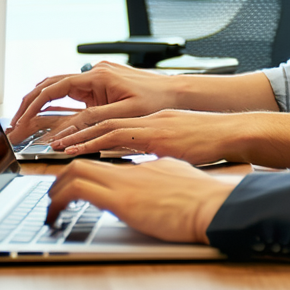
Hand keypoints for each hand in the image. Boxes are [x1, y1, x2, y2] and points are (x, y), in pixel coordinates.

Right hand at [6, 61, 176, 142]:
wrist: (179, 93)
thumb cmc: (158, 103)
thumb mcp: (123, 117)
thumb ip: (91, 123)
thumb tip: (64, 135)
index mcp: (97, 77)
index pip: (53, 89)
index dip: (32, 105)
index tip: (20, 121)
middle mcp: (95, 73)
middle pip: (50, 85)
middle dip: (29, 103)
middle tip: (15, 123)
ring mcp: (98, 77)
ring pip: (59, 87)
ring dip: (41, 102)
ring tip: (25, 121)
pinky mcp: (102, 84)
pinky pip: (73, 92)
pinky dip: (57, 102)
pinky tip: (48, 115)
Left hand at [46, 157, 238, 243]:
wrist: (215, 203)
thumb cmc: (205, 191)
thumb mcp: (179, 169)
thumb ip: (160, 167)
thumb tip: (150, 176)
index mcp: (152, 142)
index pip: (113, 135)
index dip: (92, 145)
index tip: (78, 154)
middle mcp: (134, 157)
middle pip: (90, 144)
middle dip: (72, 154)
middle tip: (58, 172)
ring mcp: (128, 175)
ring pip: (83, 165)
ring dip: (64, 176)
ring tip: (53, 192)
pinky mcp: (124, 197)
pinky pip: (84, 187)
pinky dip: (66, 191)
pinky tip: (59, 201)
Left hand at [53, 109, 289, 168]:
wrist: (234, 135)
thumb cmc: (214, 146)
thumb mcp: (180, 151)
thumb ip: (161, 155)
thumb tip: (151, 170)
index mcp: (154, 123)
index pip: (114, 125)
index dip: (89, 133)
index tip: (70, 141)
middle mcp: (148, 119)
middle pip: (103, 121)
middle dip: (76, 131)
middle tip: (55, 141)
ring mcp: (151, 124)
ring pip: (104, 126)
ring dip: (78, 137)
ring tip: (56, 146)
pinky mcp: (155, 134)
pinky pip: (116, 136)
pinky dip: (93, 142)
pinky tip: (76, 151)